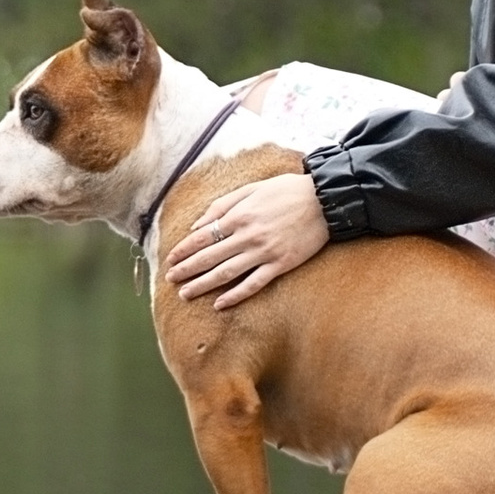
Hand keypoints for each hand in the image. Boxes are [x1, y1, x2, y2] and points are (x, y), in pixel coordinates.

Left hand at [166, 171, 327, 306]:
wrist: (325, 200)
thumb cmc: (287, 191)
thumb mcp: (251, 189)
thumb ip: (222, 206)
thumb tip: (197, 225)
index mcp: (239, 215)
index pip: (202, 236)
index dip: (184, 250)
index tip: (170, 260)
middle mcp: (247, 235)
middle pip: (209, 257)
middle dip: (186, 269)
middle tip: (170, 280)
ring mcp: (264, 252)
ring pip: (226, 273)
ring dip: (203, 285)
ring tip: (186, 294)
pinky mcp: (280, 265)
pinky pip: (254, 284)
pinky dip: (235, 295)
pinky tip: (220, 304)